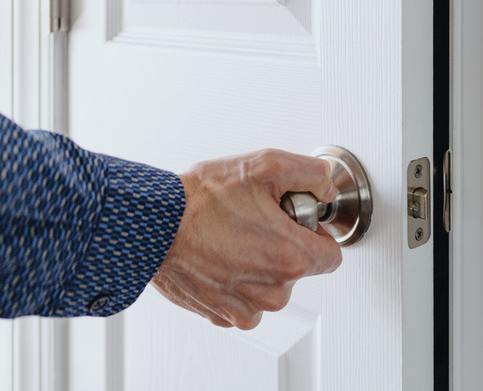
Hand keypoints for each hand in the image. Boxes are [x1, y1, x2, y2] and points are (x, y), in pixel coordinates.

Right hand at [151, 149, 341, 329]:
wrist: (150, 225)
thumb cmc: (201, 199)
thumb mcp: (266, 166)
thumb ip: (311, 175)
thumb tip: (326, 189)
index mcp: (292, 258)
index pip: (332, 255)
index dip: (314, 233)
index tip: (294, 221)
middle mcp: (273, 292)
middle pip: (300, 271)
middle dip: (285, 247)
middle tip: (256, 222)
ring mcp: (246, 308)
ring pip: (271, 288)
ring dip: (260, 267)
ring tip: (233, 238)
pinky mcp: (221, 315)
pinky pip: (244, 302)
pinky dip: (236, 283)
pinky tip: (218, 257)